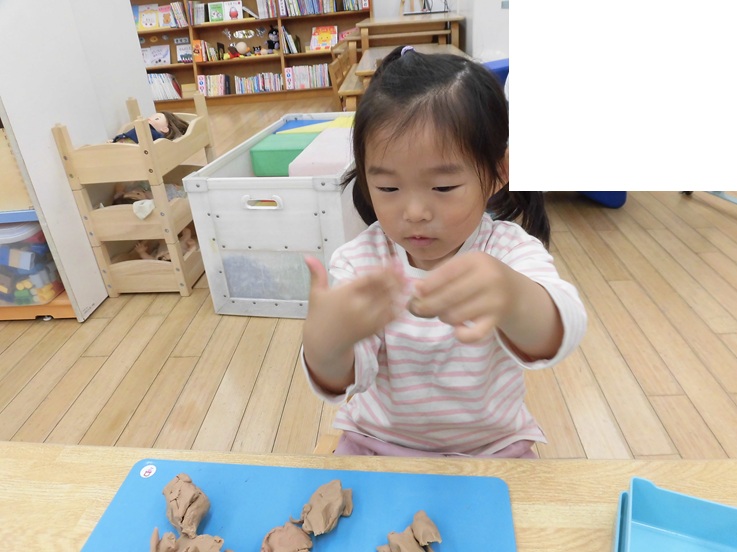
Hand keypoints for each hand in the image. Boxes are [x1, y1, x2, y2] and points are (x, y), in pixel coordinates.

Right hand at [302, 256, 404, 391]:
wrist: (323, 344)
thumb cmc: (320, 315)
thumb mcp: (317, 294)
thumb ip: (317, 274)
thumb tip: (307, 256)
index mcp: (345, 295)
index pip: (369, 278)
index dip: (383, 269)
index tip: (392, 260)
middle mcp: (357, 307)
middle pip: (382, 288)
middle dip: (394, 276)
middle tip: (402, 266)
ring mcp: (367, 319)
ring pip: (389, 302)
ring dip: (399, 290)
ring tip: (407, 279)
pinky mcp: (372, 329)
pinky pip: (389, 317)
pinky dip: (398, 307)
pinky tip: (404, 298)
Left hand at [409, 252, 513, 342]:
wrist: (514, 291)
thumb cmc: (479, 277)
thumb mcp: (464, 266)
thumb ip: (441, 274)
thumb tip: (416, 290)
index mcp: (476, 260)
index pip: (448, 272)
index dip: (429, 284)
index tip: (415, 292)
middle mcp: (489, 277)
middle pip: (450, 296)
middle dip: (429, 305)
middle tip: (418, 309)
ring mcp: (495, 299)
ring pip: (457, 314)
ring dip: (444, 317)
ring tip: (444, 313)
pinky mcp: (497, 319)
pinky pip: (475, 334)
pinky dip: (462, 335)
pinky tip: (458, 330)